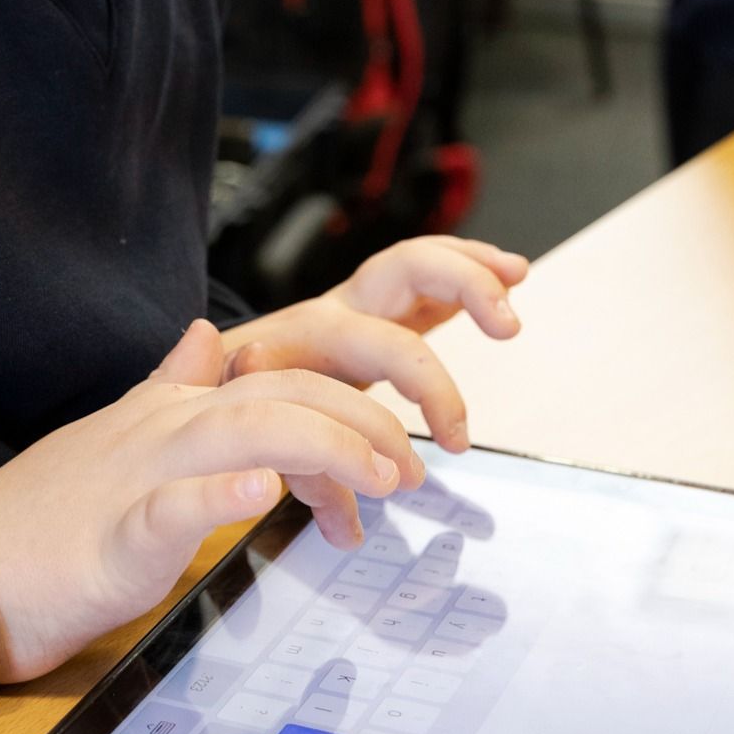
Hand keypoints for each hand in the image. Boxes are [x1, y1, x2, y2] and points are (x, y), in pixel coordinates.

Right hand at [0, 320, 423, 681]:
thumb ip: (171, 386)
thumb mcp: (123, 435)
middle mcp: (166, 428)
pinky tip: (261, 490)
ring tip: (381, 479)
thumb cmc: (54, 520)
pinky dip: (221, 494)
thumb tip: (206, 340)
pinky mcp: (118, 535)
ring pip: (247, 430)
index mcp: (174, 411)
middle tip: (413, 474)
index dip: (354, 409)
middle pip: (284, 395)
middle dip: (365, 425)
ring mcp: (141, 475)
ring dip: (327, 448)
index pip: (282, 382)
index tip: (395, 458)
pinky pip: (174, 504)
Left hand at [219, 236, 528, 450]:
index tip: (455, 437)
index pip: (386, 345)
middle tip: (505, 329)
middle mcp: (340, 307)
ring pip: (418, 259)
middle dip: (465, 284)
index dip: (431, 389)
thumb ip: (286, 448)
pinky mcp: (380, 309)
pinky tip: (509, 276)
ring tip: (516, 277)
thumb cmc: (236, 398)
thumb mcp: (254, 425)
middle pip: (407, 269)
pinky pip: (427, 277)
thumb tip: (318, 475)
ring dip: (471, 264)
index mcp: (313, 335)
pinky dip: (467, 271)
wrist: (217, 375)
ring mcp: (361, 303)